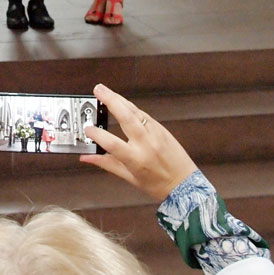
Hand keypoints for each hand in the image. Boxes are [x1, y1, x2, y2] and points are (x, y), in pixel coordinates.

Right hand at [80, 84, 196, 201]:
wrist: (185, 185)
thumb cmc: (158, 185)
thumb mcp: (130, 178)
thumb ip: (107, 164)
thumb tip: (88, 158)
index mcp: (136, 159)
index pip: (112, 143)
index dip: (97, 134)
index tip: (87, 129)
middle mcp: (146, 144)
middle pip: (125, 116)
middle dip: (110, 100)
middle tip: (98, 89)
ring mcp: (156, 134)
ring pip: (135, 111)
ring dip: (120, 99)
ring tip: (106, 91)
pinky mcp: (162, 129)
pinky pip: (144, 115)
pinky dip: (131, 108)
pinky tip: (123, 103)